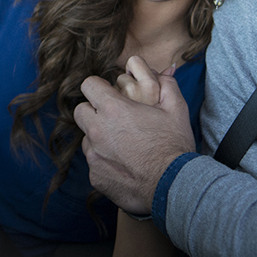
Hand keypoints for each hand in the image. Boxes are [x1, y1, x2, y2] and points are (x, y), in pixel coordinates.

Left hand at [75, 59, 194, 214]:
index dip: (99, 87)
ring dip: (99, 137)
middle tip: (114, 118)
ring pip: (86, 138)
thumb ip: (167, 84)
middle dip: (94, 110)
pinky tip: (125, 164)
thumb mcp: (176, 108)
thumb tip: (165, 70)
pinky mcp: (95, 176)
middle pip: (80, 110)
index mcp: (114, 109)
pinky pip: (94, 162)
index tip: (109, 93)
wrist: (173, 186)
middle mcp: (97, 131)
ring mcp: (94, 155)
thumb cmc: (174, 145)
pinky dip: (105, 160)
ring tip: (123, 144)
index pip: (88, 85)